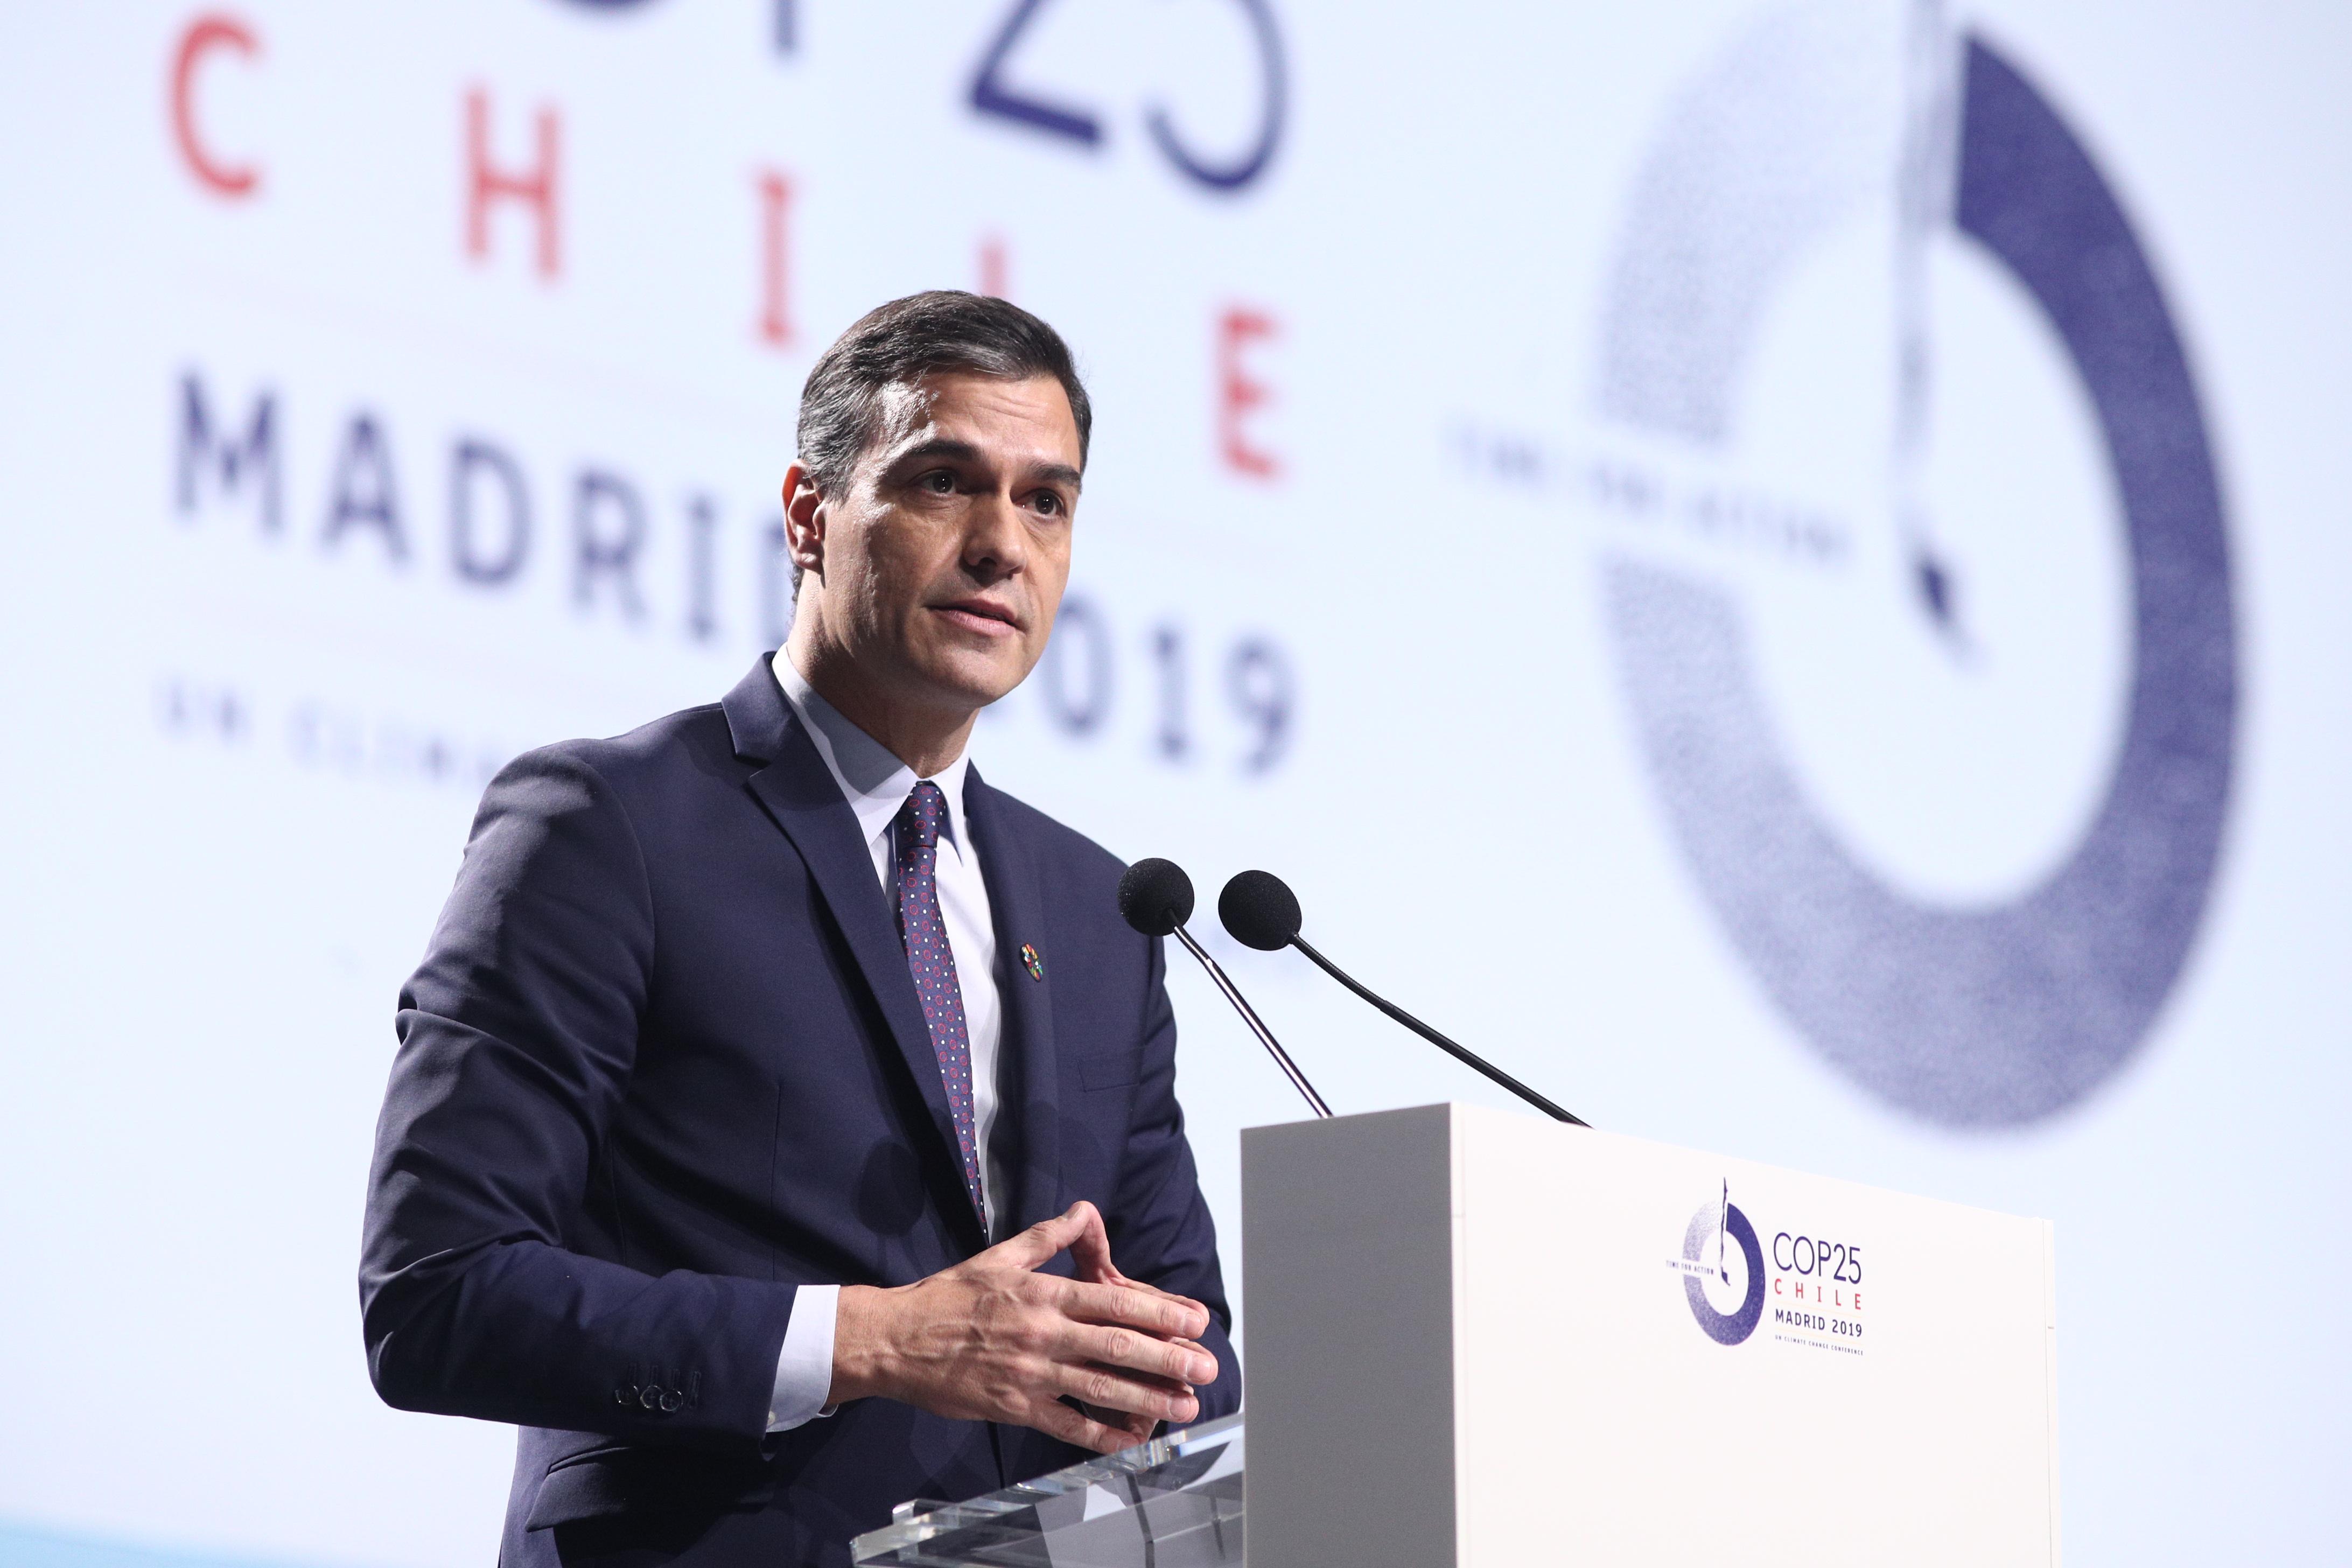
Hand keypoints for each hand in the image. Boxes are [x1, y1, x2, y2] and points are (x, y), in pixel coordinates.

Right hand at [830, 1201, 1219, 1453]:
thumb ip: (1048, 1236)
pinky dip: (1100, 1434)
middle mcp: (1043, 1332)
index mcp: (1043, 1293)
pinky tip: (1130, 1438)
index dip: (1160, 1311)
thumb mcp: (999, 1255)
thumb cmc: (949, 1296)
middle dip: (1168, 1357)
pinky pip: (1066, 1424)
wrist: (897, 1339)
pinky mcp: (1015, 1407)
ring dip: (1148, 1397)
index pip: (1114, 1301)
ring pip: (1099, 1386)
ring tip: (1184, 1404)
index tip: (1196, 1320)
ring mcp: (1031, 1373)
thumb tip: (1084, 1211)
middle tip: (1206, 1367)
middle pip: (1117, 1345)